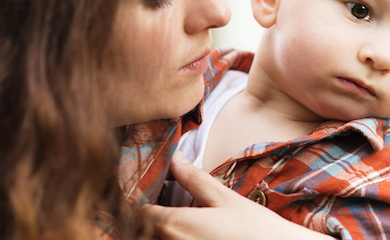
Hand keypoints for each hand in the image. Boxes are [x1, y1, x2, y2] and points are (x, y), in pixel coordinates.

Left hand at [137, 151, 333, 239]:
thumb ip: (195, 179)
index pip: (136, 213)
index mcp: (172, 224)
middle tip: (141, 211)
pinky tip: (182, 234)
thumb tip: (176, 158)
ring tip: (161, 224)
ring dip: (150, 233)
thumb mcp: (225, 199)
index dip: (134, 203)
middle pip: (136, 233)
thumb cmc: (254, 230)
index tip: (136, 197)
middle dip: (138, 223)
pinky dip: (165, 239)